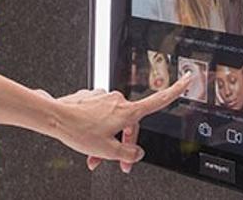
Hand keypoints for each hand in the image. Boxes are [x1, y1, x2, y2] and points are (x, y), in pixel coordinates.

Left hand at [45, 73, 190, 173]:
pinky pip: (99, 117)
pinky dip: (96, 130)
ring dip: (107, 139)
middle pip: (130, 124)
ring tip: (95, 157)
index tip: (189, 78)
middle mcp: (117, 100)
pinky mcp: (90, 98)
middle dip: (124, 144)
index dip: (176, 90)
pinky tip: (86, 140)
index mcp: (127, 111)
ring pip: (112, 122)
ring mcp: (103, 97)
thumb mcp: (108, 151)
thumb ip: (128, 154)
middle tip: (118, 164)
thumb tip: (137, 153)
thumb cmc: (78, 130)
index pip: (159, 100)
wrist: (54, 117)